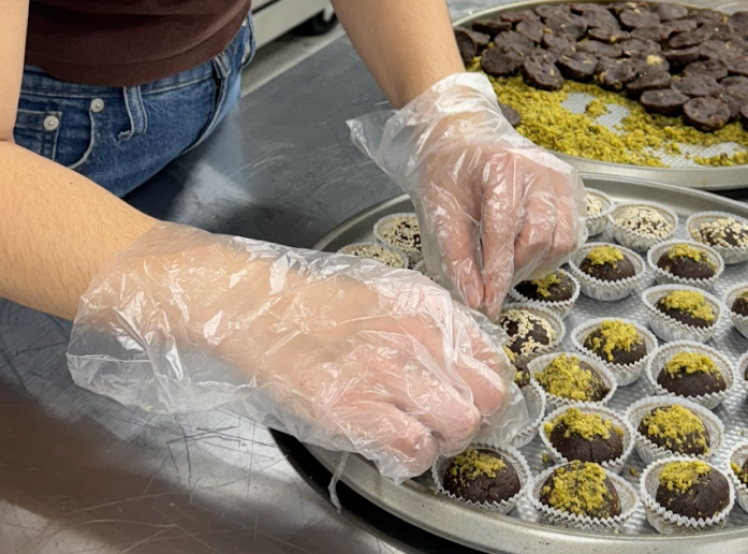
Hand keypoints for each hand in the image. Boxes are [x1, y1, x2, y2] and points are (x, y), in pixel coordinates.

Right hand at [67, 223, 519, 480]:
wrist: (259, 307)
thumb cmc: (318, 302)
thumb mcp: (389, 292)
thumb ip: (434, 320)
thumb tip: (475, 354)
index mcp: (424, 307)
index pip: (489, 360)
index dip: (487, 387)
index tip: (475, 396)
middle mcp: (411, 338)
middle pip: (481, 399)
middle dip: (469, 417)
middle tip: (444, 419)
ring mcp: (381, 374)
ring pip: (454, 425)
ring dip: (441, 438)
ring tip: (418, 431)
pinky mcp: (349, 410)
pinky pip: (410, 447)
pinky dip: (411, 455)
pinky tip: (393, 442)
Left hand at [349, 73, 585, 319]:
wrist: (465, 136)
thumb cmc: (451, 169)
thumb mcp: (441, 208)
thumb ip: (458, 254)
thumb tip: (474, 297)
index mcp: (502, 167)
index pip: (503, 231)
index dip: (496, 273)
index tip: (487, 304)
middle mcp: (538, 168)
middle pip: (538, 238)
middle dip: (514, 268)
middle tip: (492, 278)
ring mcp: (559, 176)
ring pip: (561, 240)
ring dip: (535, 262)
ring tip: (508, 259)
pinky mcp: (570, 185)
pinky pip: (572, 233)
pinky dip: (551, 250)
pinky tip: (526, 247)